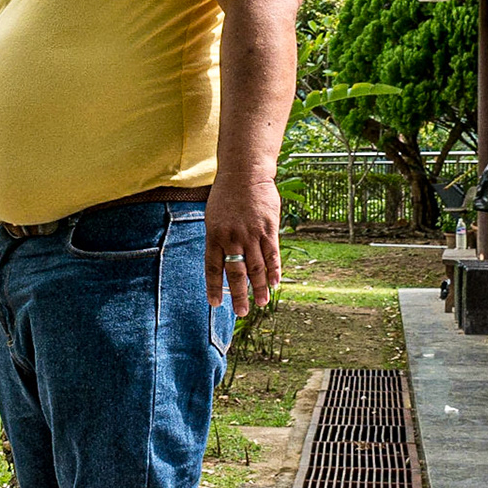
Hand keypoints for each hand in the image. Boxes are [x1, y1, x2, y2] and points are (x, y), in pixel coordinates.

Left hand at [206, 175, 280, 317]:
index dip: (214, 287)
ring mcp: (251, 235)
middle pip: (235, 273)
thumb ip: (219, 241)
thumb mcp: (213, 218)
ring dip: (259, 287)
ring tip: (261, 303)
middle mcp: (232, 239)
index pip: (213, 268)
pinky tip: (275, 284)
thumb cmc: (226, 197)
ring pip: (256, 267)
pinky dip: (274, 271)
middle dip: (239, 295)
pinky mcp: (269, 229)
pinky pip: (272, 254)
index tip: (216, 304)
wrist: (245, 175)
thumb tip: (222, 263)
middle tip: (242, 312)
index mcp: (214, 236)